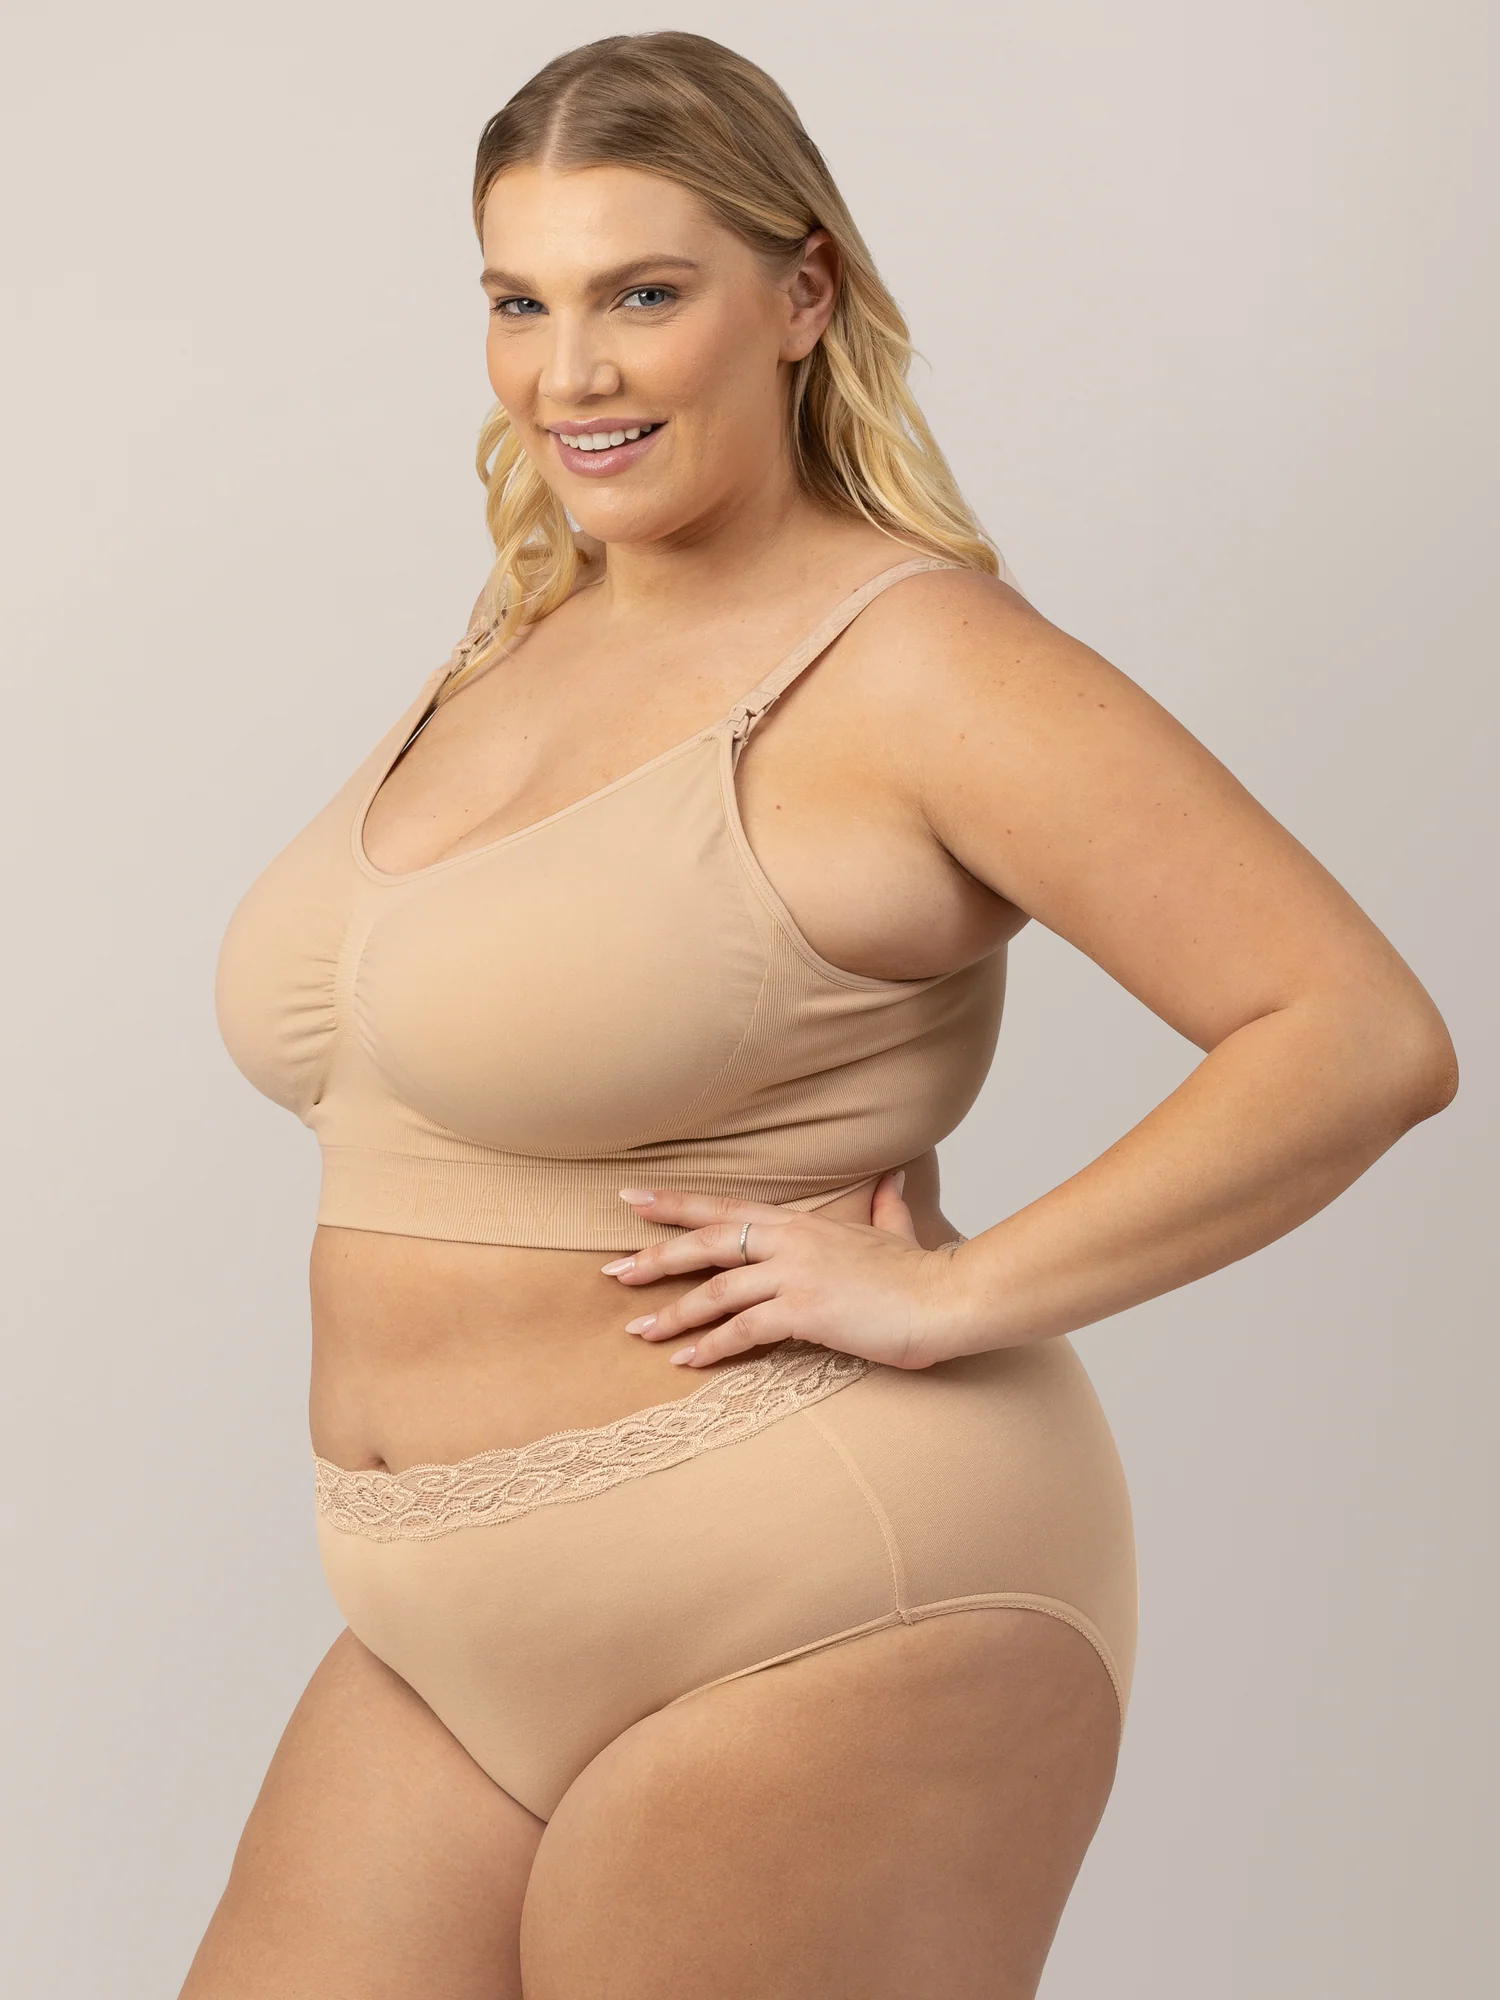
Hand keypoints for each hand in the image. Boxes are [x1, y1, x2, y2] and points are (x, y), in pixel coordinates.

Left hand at [599, 1172, 969, 1370]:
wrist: (948, 1298)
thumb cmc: (922, 1274)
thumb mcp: (895, 1232)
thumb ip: (885, 1207)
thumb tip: (894, 1179)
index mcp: (802, 1222)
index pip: (725, 1206)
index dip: (675, 1204)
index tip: (632, 1200)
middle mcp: (790, 1241)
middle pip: (706, 1243)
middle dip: (655, 1256)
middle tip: (614, 1273)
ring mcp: (794, 1274)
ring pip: (715, 1290)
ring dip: (673, 1313)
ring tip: (639, 1330)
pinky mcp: (803, 1310)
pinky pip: (742, 1330)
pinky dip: (709, 1346)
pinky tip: (686, 1360)